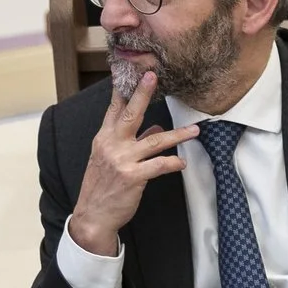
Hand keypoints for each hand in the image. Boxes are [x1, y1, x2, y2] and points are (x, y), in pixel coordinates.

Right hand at [69, 73, 198, 255]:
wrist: (93, 216)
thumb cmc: (104, 187)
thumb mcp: (111, 160)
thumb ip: (132, 143)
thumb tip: (154, 129)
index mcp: (103, 139)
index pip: (113, 109)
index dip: (122, 90)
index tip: (128, 72)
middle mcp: (111, 145)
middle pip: (130, 114)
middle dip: (142, 94)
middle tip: (152, 77)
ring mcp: (121, 160)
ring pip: (154, 141)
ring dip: (177, 135)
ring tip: (195, 130)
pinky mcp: (132, 177)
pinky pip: (159, 165)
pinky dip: (173, 163)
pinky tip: (182, 164)